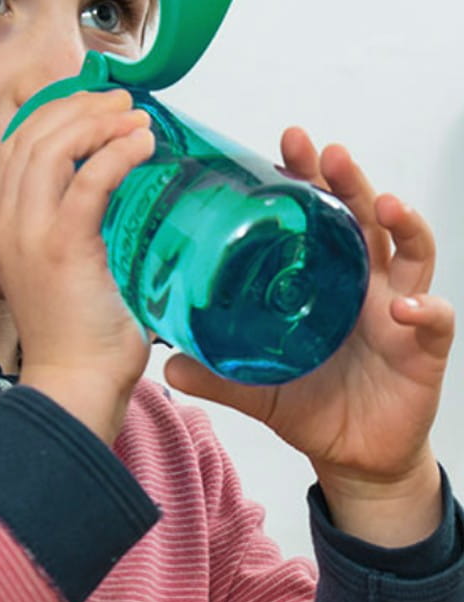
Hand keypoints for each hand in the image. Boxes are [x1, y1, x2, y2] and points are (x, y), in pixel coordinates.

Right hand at [0, 90, 155, 443]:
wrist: (74, 387)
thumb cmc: (81, 338)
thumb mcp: (68, 274)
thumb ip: (79, 234)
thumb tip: (122, 203)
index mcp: (6, 227)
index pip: (16, 147)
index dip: (53, 114)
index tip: (95, 106)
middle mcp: (9, 223)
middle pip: (31, 136)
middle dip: (78, 107)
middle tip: (122, 102)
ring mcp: (30, 234)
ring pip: (53, 148)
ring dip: (98, 122)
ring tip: (135, 117)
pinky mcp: (62, 247)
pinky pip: (88, 180)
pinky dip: (117, 152)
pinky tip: (143, 144)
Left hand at [164, 127, 454, 543]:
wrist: (352, 456)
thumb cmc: (309, 405)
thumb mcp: (256, 385)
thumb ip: (216, 373)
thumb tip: (166, 363)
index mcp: (323, 280)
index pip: (318, 217)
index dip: (307, 179)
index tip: (287, 145)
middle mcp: (363, 283)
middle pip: (362, 217)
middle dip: (348, 180)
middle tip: (327, 152)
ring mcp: (396, 310)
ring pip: (411, 251)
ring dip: (400, 223)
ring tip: (380, 204)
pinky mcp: (423, 347)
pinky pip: (435, 319)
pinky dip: (425, 308)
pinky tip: (403, 304)